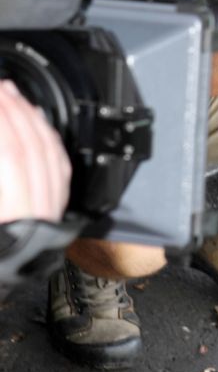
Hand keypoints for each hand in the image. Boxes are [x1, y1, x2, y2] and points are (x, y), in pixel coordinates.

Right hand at [0, 80, 70, 223]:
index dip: (0, 120)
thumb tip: (1, 124)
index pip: (10, 157)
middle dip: (12, 111)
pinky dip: (47, 140)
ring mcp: (49, 219)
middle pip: (29, 150)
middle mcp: (34, 221)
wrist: (1, 276)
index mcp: (10, 221)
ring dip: (29, 119)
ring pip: (48, 156)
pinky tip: (35, 122)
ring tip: (11, 95)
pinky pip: (58, 169)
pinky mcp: (56, 218)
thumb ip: (1, 165)